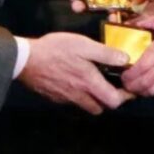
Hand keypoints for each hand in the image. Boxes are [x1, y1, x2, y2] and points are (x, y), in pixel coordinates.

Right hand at [18, 32, 133, 114]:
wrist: (26, 60)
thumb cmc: (56, 49)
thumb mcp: (83, 44)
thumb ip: (105, 53)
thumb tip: (125, 59)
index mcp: (89, 83)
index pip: (114, 101)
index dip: (124, 97)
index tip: (127, 87)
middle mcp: (80, 95)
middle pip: (101, 108)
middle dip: (109, 100)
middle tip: (111, 85)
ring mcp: (66, 99)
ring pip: (87, 106)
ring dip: (94, 99)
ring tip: (95, 83)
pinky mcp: (56, 98)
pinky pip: (73, 102)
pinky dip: (79, 96)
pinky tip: (75, 81)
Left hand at [122, 16, 153, 95]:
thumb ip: (148, 21)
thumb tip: (133, 23)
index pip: (137, 68)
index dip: (125, 73)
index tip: (119, 69)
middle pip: (139, 84)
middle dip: (128, 84)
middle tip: (123, 78)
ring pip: (148, 91)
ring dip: (137, 89)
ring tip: (132, 83)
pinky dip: (148, 91)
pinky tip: (146, 84)